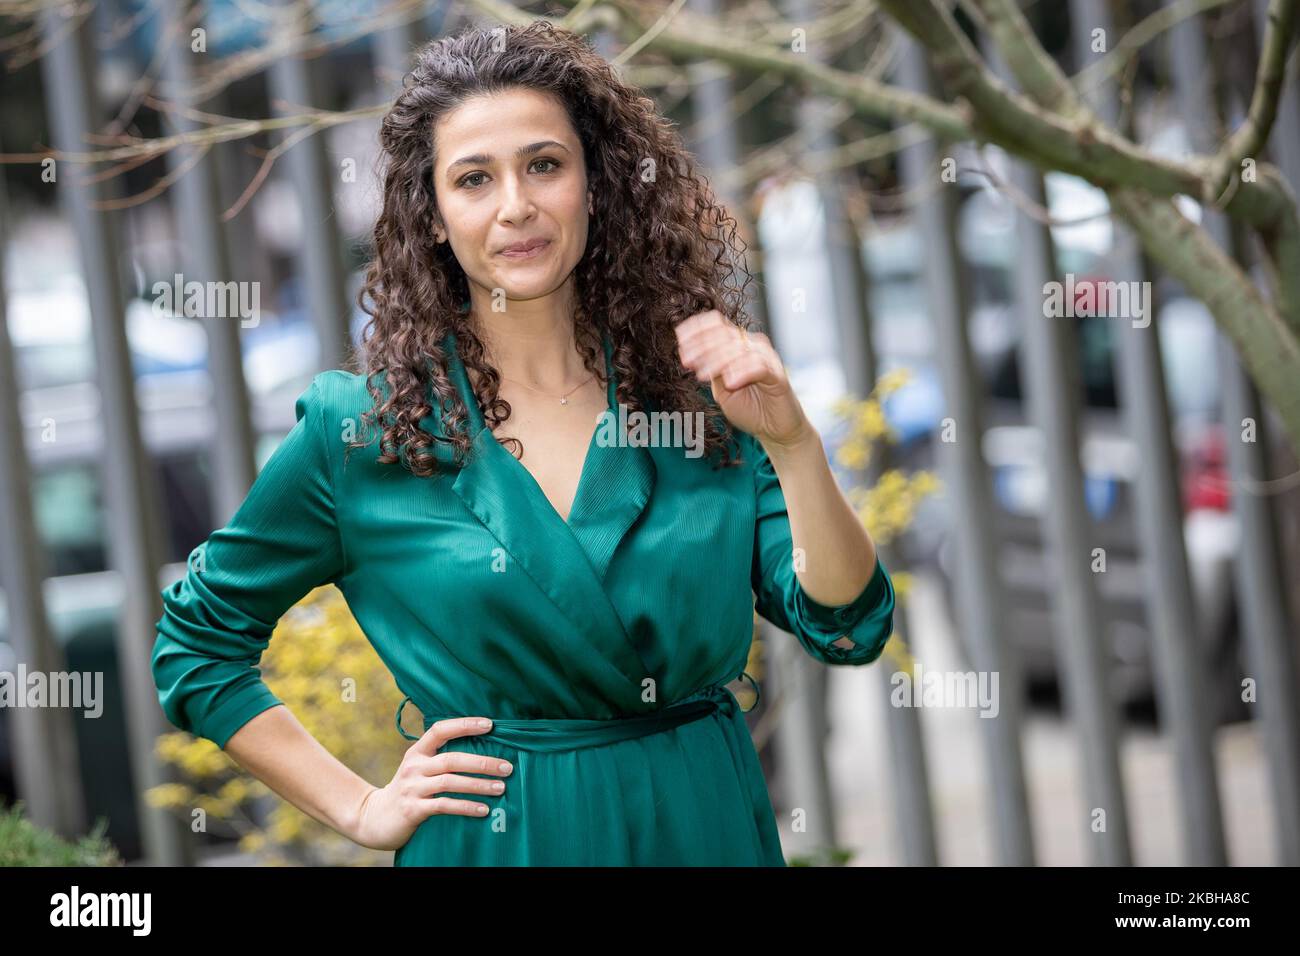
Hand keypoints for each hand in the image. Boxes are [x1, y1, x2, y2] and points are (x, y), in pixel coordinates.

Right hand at [350, 716, 512, 850]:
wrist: (375, 818)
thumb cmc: (408, 790)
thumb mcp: (419, 769)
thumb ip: (441, 759)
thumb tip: (482, 753)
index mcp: (417, 752)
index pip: (440, 730)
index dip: (464, 725)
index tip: (490, 724)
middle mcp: (414, 767)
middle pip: (451, 759)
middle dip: (482, 763)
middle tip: (507, 767)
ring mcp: (412, 788)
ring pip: (450, 782)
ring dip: (478, 785)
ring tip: (500, 787)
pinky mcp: (413, 809)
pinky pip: (444, 806)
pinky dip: (465, 806)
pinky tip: (483, 809)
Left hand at [675, 310, 814, 449]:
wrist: (774, 430)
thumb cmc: (749, 407)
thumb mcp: (721, 388)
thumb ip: (711, 370)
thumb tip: (689, 354)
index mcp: (737, 344)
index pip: (717, 324)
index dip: (697, 328)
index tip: (679, 339)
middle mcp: (752, 345)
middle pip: (725, 335)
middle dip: (702, 347)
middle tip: (687, 361)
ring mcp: (767, 358)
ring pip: (739, 349)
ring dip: (717, 360)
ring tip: (702, 375)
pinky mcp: (778, 375)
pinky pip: (759, 366)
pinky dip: (741, 371)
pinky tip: (729, 381)